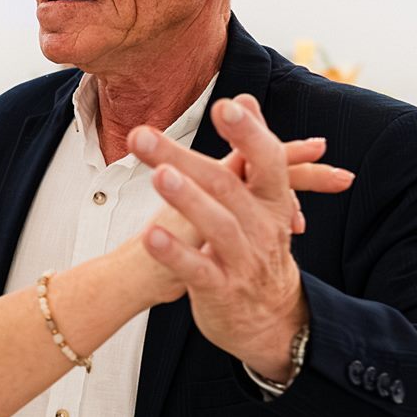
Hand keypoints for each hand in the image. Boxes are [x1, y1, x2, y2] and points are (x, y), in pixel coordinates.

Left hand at [134, 95, 328, 377]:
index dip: (248, 133)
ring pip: (217, 225)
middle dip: (184, 158)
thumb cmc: (258, 246)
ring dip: (186, 200)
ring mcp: (243, 260)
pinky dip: (174, 252)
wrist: (272, 319)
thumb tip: (243, 98)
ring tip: (158, 176)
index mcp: (273, 200)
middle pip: (226, 186)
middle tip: (143, 135)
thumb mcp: (265, 199)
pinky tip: (149, 235)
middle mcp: (262, 227)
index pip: (267, 159)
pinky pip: (197, 269)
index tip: (224, 106)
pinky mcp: (221, 290)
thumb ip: (252, 150)